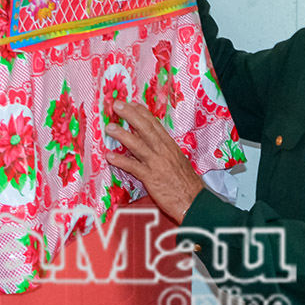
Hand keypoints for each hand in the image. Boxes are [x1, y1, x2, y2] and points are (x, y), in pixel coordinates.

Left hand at [105, 100, 203, 222]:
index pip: (154, 124)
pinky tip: (109, 156)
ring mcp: (156, 163)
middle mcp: (163, 151)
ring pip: (137, 145)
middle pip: (145, 128)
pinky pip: (133, 167)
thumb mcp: (177, 160)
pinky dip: (121, 161)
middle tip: (117, 105)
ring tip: (110, 128)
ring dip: (122, 135)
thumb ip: (163, 150)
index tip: (131, 103)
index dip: (142, 112)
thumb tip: (150, 142)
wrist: (194, 201)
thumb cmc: (186, 183)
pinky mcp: (151, 178)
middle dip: (130, 115)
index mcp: (169, 145)